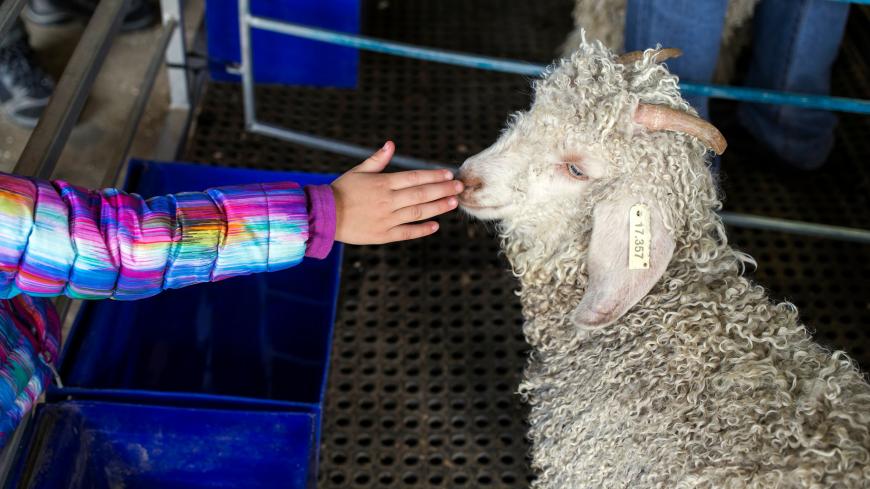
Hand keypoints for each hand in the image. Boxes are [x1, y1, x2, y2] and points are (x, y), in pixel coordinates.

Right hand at [331, 141, 462, 243]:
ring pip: (418, 212)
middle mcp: (387, 201)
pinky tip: (435, 225)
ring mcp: (386, 219)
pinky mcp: (383, 235)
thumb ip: (377, 160)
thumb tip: (391, 144)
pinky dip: (422, 229)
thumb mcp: (358, 171)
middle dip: (443, 189)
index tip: (448, 173)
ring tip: (453, 202)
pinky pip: (407, 232)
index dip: (433, 175)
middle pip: (421, 194)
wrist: (324, 216)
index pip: (414, 177)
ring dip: (438, 207)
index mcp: (382, 183)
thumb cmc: (341, 191)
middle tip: (460, 186)